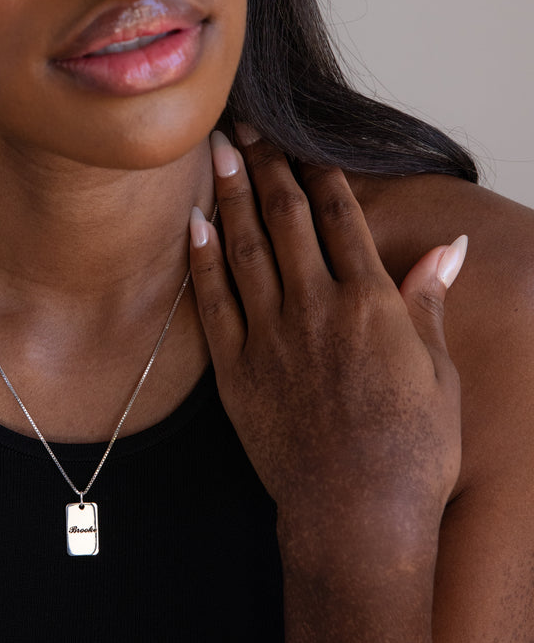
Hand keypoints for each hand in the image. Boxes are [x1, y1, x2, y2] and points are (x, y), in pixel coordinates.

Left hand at [188, 128, 464, 550]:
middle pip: (287, 219)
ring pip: (247, 249)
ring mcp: (272, 338)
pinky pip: (214, 302)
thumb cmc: (411, 451)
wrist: (357, 513)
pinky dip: (203, 260)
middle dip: (266, 167)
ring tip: (216, 156)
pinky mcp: (237, 370)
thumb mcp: (437, 373)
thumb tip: (447, 250)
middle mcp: (317, 309)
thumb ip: (429, 304)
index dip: (320, 174)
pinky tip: (194, 225)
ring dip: (230, 197)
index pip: (342, 219)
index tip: (301, 143)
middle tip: (245, 129)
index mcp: (372, 303)